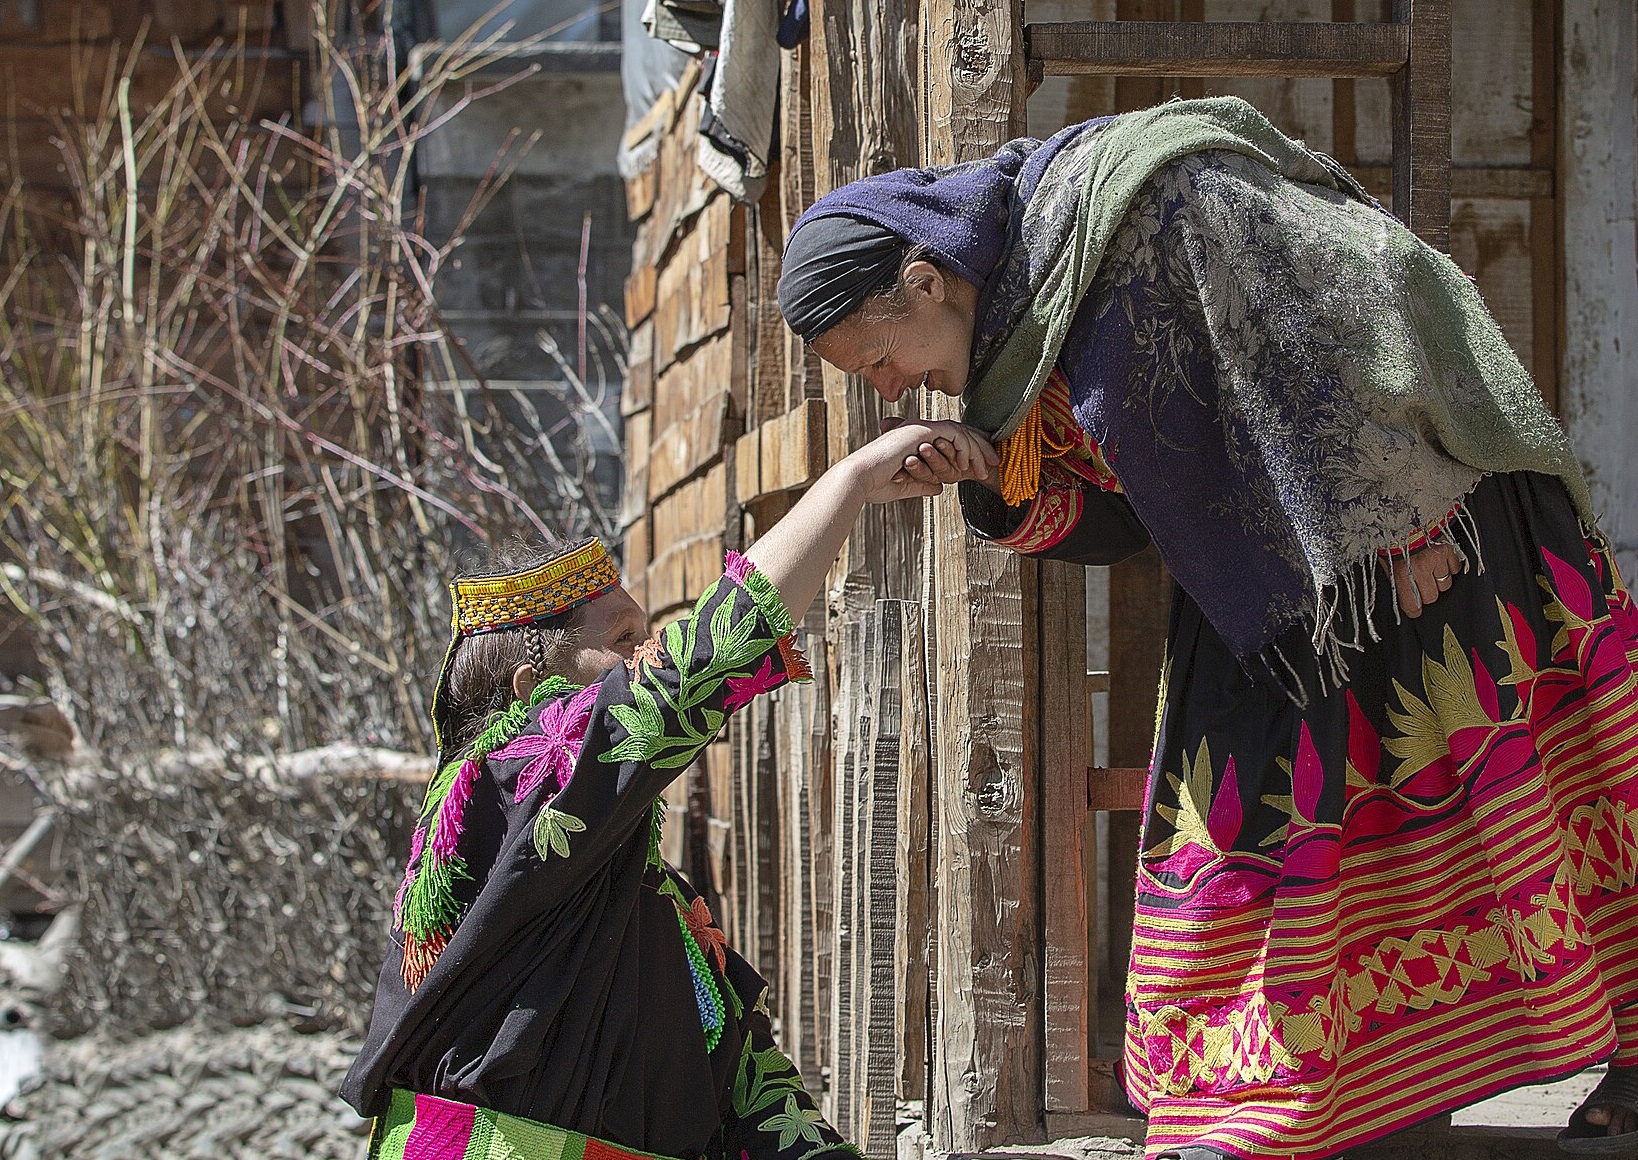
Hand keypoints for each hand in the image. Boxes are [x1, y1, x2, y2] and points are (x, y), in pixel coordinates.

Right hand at [844, 420, 997, 503]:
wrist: (860, 480)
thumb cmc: (875, 485)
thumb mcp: (905, 485)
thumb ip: (922, 483)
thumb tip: (938, 488)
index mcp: (912, 440)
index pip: (947, 439)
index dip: (966, 450)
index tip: (980, 465)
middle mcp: (918, 430)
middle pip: (958, 432)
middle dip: (979, 447)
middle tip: (994, 462)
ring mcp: (920, 428)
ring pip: (960, 431)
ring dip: (976, 449)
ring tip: (985, 469)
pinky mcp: (922, 431)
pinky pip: (955, 434)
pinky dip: (964, 449)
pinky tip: (967, 466)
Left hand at [1382, 539, 1464, 617]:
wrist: (1404, 510)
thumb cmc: (1391, 534)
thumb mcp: (1383, 557)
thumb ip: (1392, 574)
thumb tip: (1398, 587)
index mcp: (1402, 574)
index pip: (1412, 605)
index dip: (1413, 609)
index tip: (1414, 609)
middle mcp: (1421, 570)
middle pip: (1432, 597)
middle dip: (1427, 593)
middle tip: (1421, 584)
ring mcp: (1437, 560)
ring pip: (1445, 583)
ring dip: (1439, 579)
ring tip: (1431, 569)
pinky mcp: (1450, 550)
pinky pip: (1455, 567)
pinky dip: (1450, 566)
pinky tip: (1441, 559)